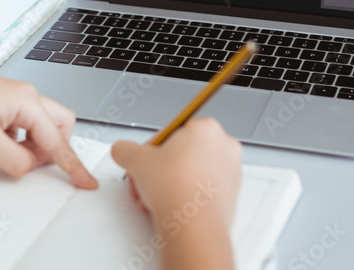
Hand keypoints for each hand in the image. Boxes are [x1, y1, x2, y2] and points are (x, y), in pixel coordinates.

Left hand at [0, 56, 97, 188]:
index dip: (73, 166)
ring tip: (4, 152)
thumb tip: (29, 167)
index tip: (86, 182)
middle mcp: (25, 95)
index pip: (58, 142)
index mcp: (28, 101)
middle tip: (31, 163)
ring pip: (39, 125)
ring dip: (31, 144)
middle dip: (53, 148)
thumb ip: (16, 161)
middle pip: (59, 126)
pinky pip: (21, 124)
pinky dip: (16, 138)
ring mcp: (11, 97)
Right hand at [112, 118, 241, 229]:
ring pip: (192, 172)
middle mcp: (224, 146)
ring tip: (155, 197)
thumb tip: (122, 151)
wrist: (193, 226)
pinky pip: (202, 190)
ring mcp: (231, 172)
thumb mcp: (136, 160)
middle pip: (182, 153)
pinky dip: (187, 196)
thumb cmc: (176, 189)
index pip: (170, 132)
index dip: (150, 149)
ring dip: (170, 183)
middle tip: (147, 180)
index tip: (143, 161)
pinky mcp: (231, 195)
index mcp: (206, 128)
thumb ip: (125, 149)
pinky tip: (171, 206)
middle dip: (160, 169)